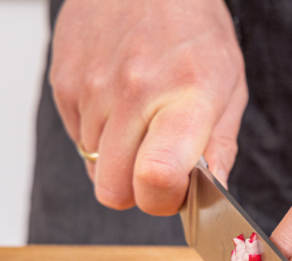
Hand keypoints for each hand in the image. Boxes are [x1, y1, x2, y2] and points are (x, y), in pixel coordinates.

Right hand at [50, 0, 246, 214]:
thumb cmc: (194, 30)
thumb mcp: (229, 86)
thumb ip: (220, 146)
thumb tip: (213, 194)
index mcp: (184, 97)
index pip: (155, 176)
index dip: (163, 200)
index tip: (176, 190)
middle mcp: (133, 93)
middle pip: (114, 190)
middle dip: (137, 190)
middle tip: (158, 164)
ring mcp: (91, 87)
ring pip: (94, 166)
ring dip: (118, 158)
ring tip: (141, 118)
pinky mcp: (63, 81)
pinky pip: (78, 137)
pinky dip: (99, 133)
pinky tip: (119, 101)